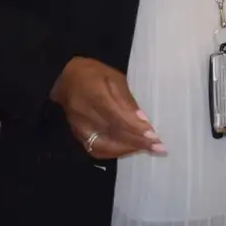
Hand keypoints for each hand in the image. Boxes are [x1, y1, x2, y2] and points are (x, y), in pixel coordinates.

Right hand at [50, 57, 164, 158]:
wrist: (66, 79)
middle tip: (159, 147)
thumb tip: (143, 120)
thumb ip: (128, 100)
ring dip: (127, 149)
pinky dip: (115, 152)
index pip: (118, 117)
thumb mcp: (115, 78)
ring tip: (148, 149)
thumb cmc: (94, 74)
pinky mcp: (77, 134)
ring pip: (104, 146)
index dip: (136, 129)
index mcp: (95, 94)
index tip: (154, 136)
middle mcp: (84, 115)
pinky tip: (130, 149)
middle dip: (137, 142)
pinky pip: (96, 149)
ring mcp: (78, 127)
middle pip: (113, 134)